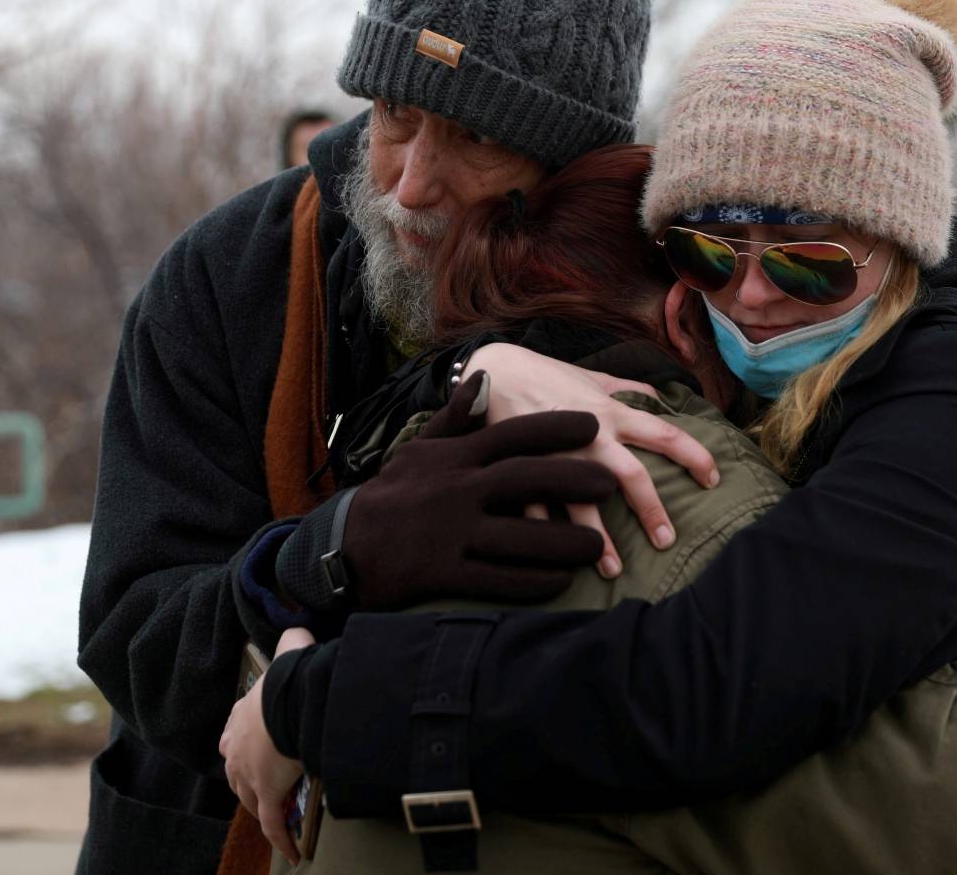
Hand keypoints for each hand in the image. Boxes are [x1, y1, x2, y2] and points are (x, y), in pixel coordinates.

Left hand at [220, 628, 314, 864]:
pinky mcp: (268, 795)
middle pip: (237, 774)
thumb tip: (299, 627)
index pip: (232, 738)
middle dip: (248, 783)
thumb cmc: (289, 678)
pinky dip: (283, 839)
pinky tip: (292, 851)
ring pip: (252, 800)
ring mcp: (251, 775)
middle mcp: (238, 749)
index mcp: (240, 718)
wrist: (291, 701)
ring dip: (263, 809)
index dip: (240, 747)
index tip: (248, 752)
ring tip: (278, 819)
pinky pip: (275, 824)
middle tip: (264, 790)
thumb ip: (291, 639)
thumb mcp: (289, 649)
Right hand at [342, 372, 612, 606]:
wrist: (345, 545)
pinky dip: (535, 580)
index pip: (512, 434)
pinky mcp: (445, 573)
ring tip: (599, 545)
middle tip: (612, 483)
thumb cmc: (393, 492)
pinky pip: (500, 579)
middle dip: (574, 479)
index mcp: (454, 456)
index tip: (592, 424)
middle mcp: (455, 489)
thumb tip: (482, 376)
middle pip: (525, 479)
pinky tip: (562, 580)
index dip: (555, 428)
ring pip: (520, 536)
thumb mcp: (420, 447)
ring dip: (565, 542)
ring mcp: (450, 533)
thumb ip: (457, 416)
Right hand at [461, 344, 719, 576]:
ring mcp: (556, 455)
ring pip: (584, 502)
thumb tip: (663, 401)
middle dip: (652, 511)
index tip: (714, 480)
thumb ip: (629, 390)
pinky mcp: (522, 467)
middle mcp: (590, 435)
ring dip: (599, 539)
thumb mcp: (593, 376)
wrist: (493, 369)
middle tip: (667, 541)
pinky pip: (535, 508)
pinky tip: (557, 561)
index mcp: (612, 412)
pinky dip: (547, 533)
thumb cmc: (548, 374)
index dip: (695, 456)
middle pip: (631, 476)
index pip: (665, 435)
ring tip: (613, 569)